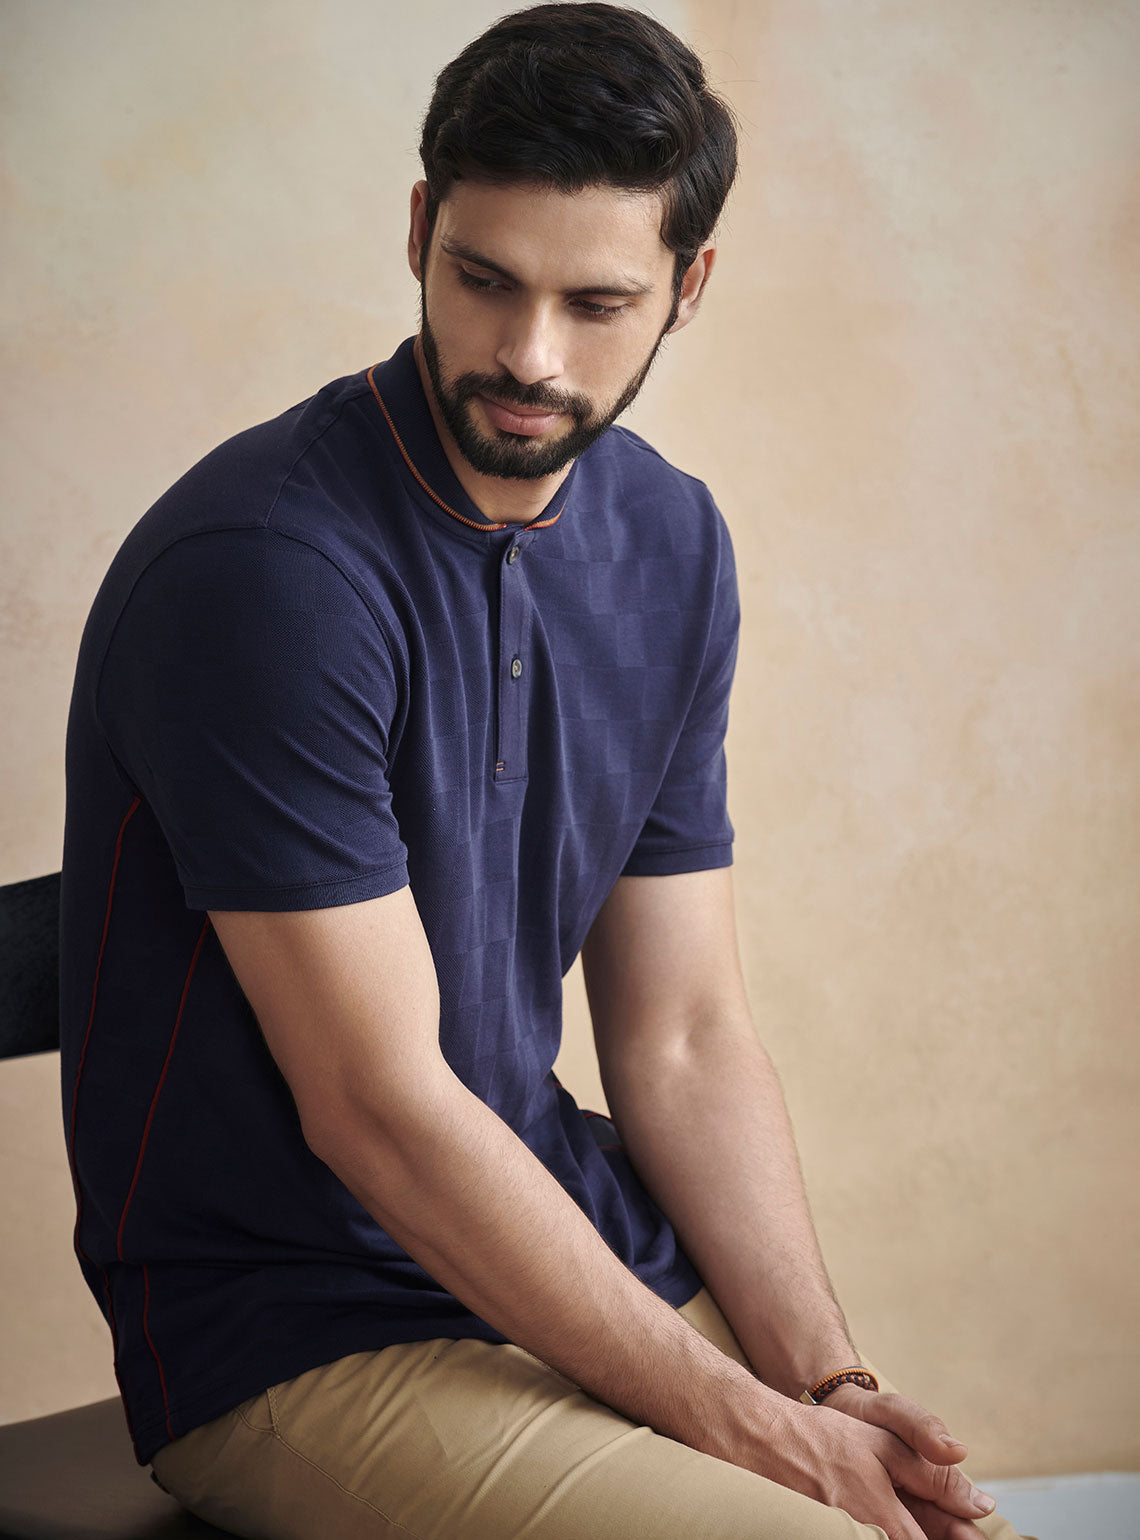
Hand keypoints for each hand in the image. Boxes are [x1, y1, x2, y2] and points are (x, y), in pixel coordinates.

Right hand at [740, 1394, 996, 1539]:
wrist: (765, 1440)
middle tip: (937, 1519)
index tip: (966, 1533)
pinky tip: (879, 1519)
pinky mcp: (823, 1539)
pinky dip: (876, 1532)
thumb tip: (982, 1506)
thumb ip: (935, 1478)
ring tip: (892, 1505)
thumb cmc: (826, 1440)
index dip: (955, 1539)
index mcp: (889, 1523)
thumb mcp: (886, 1445)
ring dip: (903, 1532)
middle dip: (930, 1534)